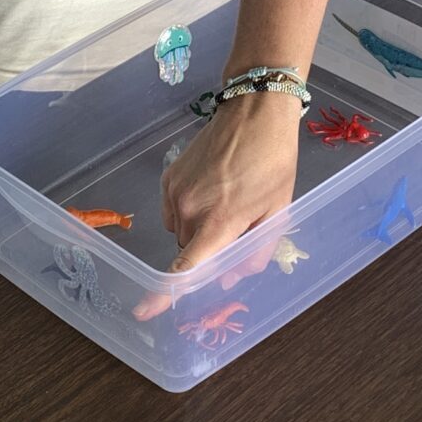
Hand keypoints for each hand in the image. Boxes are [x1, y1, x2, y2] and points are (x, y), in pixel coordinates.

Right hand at [135, 91, 303, 320]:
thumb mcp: (277, 210)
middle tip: (236, 224)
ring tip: (226, 199)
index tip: (144, 311)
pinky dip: (187, 210)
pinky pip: (172, 210)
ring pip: (180, 230)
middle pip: (190, 249)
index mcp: (219, 221)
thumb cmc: (273, 162)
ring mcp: (175, 189)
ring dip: (198, 228)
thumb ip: (255, 250)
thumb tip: (231, 276)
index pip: (185, 266)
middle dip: (208, 248)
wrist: (255, 111)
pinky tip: (210, 189)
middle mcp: (189, 208)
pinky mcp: (169, 175)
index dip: (164, 294)